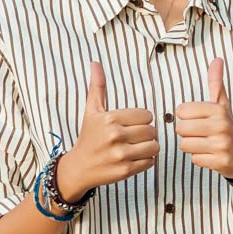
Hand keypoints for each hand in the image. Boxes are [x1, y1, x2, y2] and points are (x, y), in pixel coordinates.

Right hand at [59, 62, 156, 198]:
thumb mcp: (92, 111)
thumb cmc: (88, 137)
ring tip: (137, 147)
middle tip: (134, 137)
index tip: (131, 125)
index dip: (142, 120)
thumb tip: (95, 63)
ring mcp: (120, 154)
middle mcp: (115, 135)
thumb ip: (97, 87)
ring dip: (149, 148)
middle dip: (146, 134)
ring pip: (154, 146)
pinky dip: (146, 161)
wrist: (78, 167)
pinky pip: (151, 162)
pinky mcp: (125, 171)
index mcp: (110, 118)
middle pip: (152, 130)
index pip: (147, 115)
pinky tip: (134, 158)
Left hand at [176, 57, 232, 178]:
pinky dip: (199, 159)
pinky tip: (210, 155)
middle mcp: (221, 125)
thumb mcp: (223, 105)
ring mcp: (222, 144)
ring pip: (185, 144)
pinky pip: (194, 159)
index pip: (182, 111)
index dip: (186, 117)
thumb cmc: (228, 128)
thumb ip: (216, 83)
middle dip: (187, 133)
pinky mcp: (221, 161)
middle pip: (181, 128)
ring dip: (192, 147)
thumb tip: (217, 59)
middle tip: (201, 134)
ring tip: (205, 144)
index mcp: (219, 110)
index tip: (199, 120)